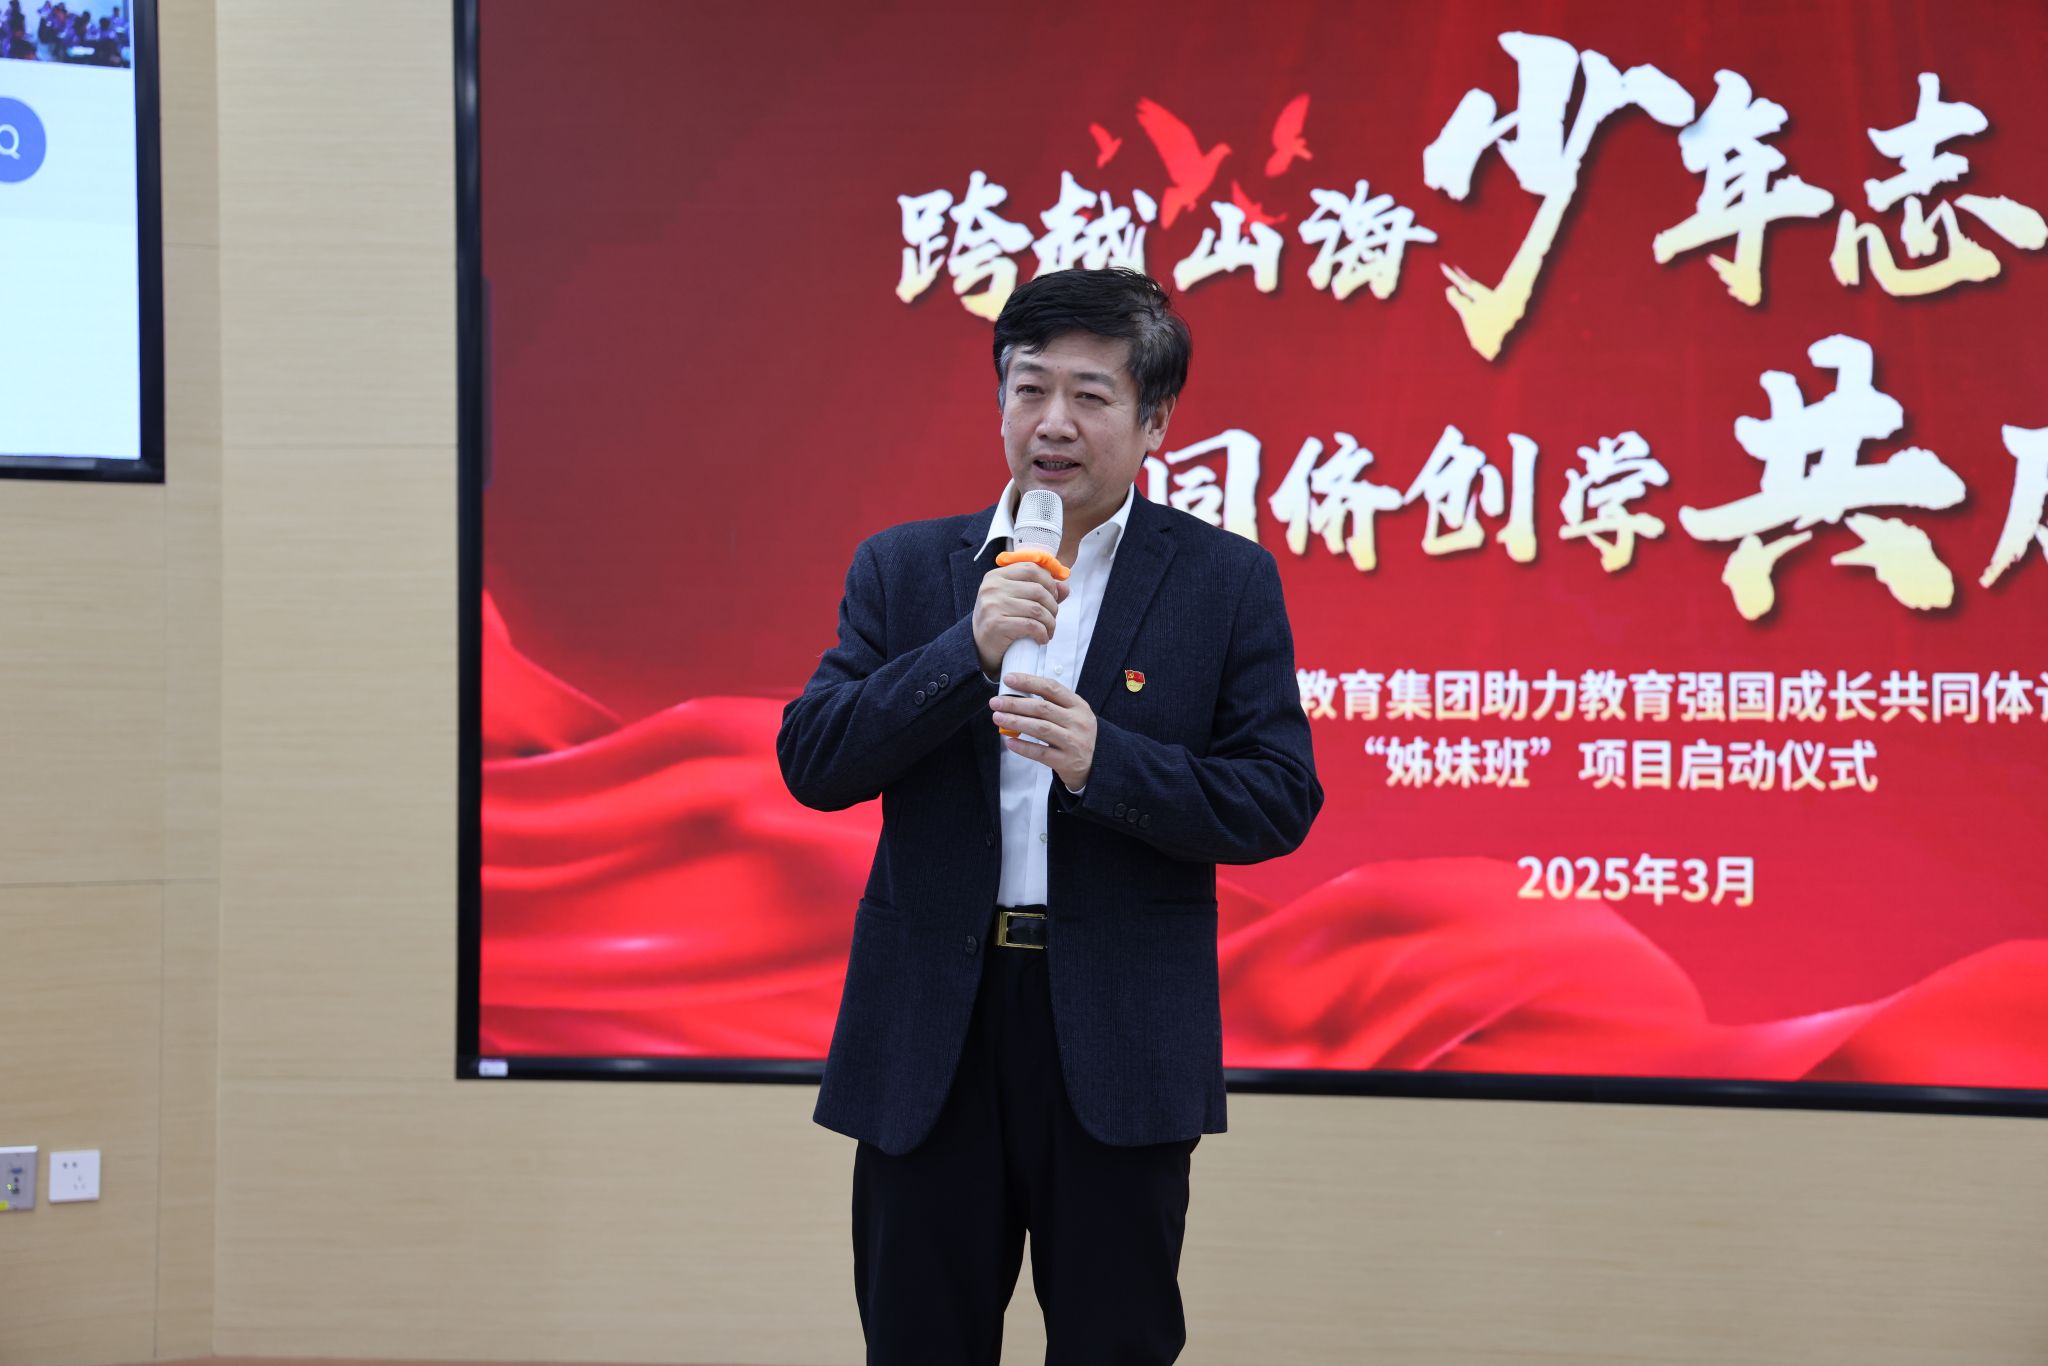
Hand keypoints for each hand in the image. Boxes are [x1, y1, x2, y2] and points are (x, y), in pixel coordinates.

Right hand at [972, 564, 1068, 678]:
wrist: (978, 647)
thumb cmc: (1000, 621)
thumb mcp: (1015, 601)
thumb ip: (1040, 591)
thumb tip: (1065, 587)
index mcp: (996, 576)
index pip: (1031, 568)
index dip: (1049, 581)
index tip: (1053, 596)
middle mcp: (992, 588)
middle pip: (1038, 589)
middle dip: (1052, 605)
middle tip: (1052, 617)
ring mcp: (993, 605)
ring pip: (1037, 609)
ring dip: (1050, 622)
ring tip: (1048, 630)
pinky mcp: (997, 624)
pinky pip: (1031, 625)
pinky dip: (1043, 634)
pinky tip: (1042, 639)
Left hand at [990, 674, 1095, 790]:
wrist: (1095, 765)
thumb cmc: (1076, 735)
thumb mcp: (1073, 715)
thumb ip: (1052, 704)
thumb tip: (1017, 695)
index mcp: (1079, 706)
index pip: (1051, 688)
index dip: (1028, 682)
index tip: (1008, 679)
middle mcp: (1078, 722)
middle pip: (1042, 708)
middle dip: (1015, 703)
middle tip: (995, 702)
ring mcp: (1073, 742)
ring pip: (1040, 729)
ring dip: (1016, 722)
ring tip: (998, 718)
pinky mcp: (1066, 761)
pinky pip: (1040, 753)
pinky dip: (1023, 747)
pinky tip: (1009, 741)